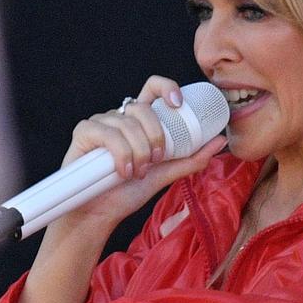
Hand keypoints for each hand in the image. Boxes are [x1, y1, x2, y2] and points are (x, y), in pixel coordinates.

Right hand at [58, 75, 225, 229]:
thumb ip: (189, 159)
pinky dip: (121, 154)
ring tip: (137, 173)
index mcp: (138, 122)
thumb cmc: (125, 193)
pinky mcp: (84, 132)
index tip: (178, 105)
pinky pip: (108, 134)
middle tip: (155, 160)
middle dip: (155, 136)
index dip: (166, 88)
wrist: (99, 214)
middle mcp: (119, 117)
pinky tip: (122, 171)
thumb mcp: (164, 175)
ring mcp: (99, 123)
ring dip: (138, 152)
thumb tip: (218, 141)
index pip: (152, 89)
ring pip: (127, 124)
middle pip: (143, 107)